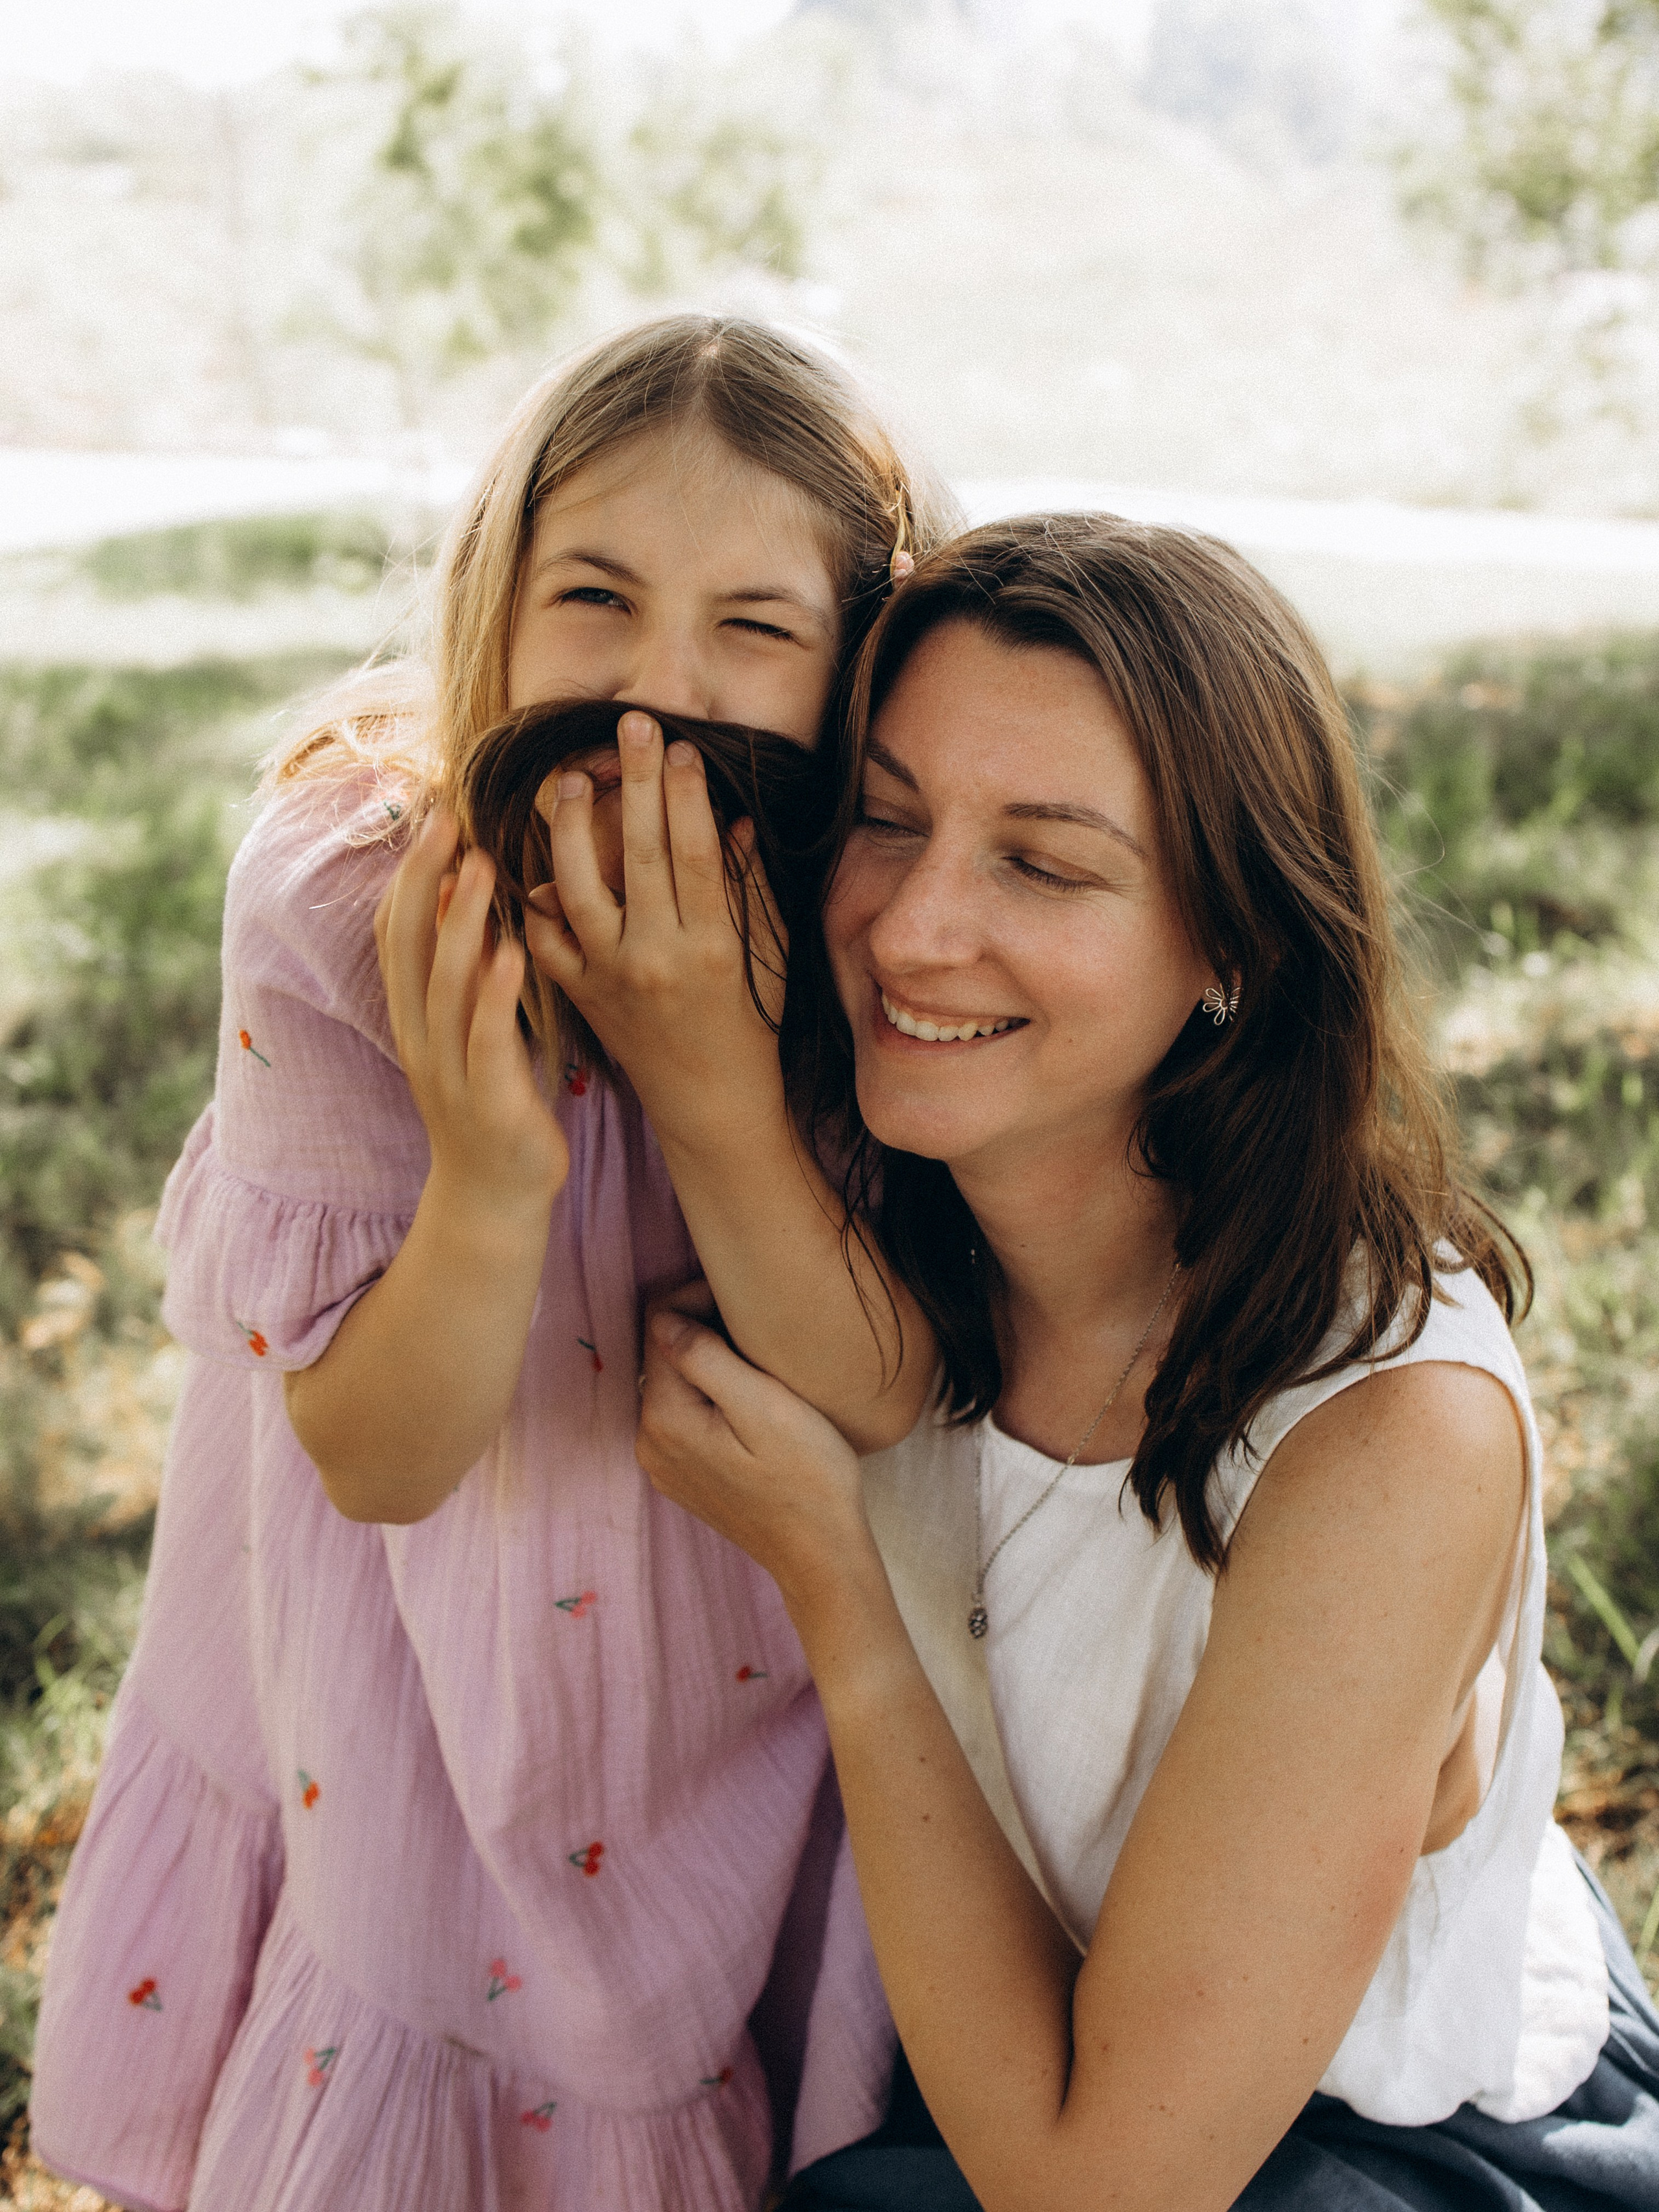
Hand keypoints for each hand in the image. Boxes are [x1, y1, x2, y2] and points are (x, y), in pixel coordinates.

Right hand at [376, 809, 567, 1216]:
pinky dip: (495, 993)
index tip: (431, 813)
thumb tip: (459, 894)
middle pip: (408, 944)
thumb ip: (461, 969)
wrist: (493, 1196)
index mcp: (413, 1015)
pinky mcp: (487, 1098)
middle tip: (447, 819)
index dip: (408, 872)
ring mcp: (447, 1068)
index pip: (395, 930)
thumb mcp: (467, 1027)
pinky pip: (486, 1038)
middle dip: (422, 879)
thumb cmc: (491, 1100)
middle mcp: (419, 1034)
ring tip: (481, 865)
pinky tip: (513, 950)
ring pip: (444, 984)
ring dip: (460, 922)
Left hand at [524, 711, 786, 1147]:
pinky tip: (531, 860)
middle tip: (630, 724)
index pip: (696, 854)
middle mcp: (657, 959)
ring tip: (573, 779)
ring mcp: (612, 978)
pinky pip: (549, 940)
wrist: (711, 1104)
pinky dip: (536, 902)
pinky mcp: (582, 995)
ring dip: (573, 829)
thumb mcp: (767, 958)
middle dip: (637, 784)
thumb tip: (736, 820)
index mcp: (713, 948)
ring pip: (581, 890)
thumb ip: (751, 889)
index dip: (687, 796)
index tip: (681, 747)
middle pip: (642, 856)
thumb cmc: (751, 1026)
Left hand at [636, 1282, 873, 1610]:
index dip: (700, 1298)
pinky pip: (683, 1416)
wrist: (821, 1553)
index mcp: (664, 1417)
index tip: (746, 1300)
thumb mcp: (764, 1405)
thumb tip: (664, 1319)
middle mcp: (649, 1442)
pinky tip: (749, 1400)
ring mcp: (663, 1464)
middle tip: (757, 1328)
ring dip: (706, 1362)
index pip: (660, 1325)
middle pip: (661, 1355)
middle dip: (701, 1328)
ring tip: (758, 1360)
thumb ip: (705, 1358)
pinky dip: (708, 1395)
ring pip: (673, 1384)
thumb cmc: (808, 1476)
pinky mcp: (683, 1476)